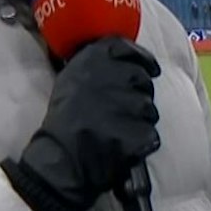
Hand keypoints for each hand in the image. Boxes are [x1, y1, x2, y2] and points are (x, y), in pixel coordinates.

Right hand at [11, 38, 161, 210]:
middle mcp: (107, 77)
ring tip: (119, 130)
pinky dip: (142, 143)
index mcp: (89, 62)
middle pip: (142, 78)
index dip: (142, 58)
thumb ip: (98, 65)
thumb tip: (131, 58)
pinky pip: (151, 134)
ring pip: (149, 107)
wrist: (59, 162)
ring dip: (141, 120)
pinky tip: (124, 147)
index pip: (125, 48)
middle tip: (125, 110)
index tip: (150, 69)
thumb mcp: (71, 82)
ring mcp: (122, 105)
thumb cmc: (65, 123)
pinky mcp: (133, 133)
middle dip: (140, 94)